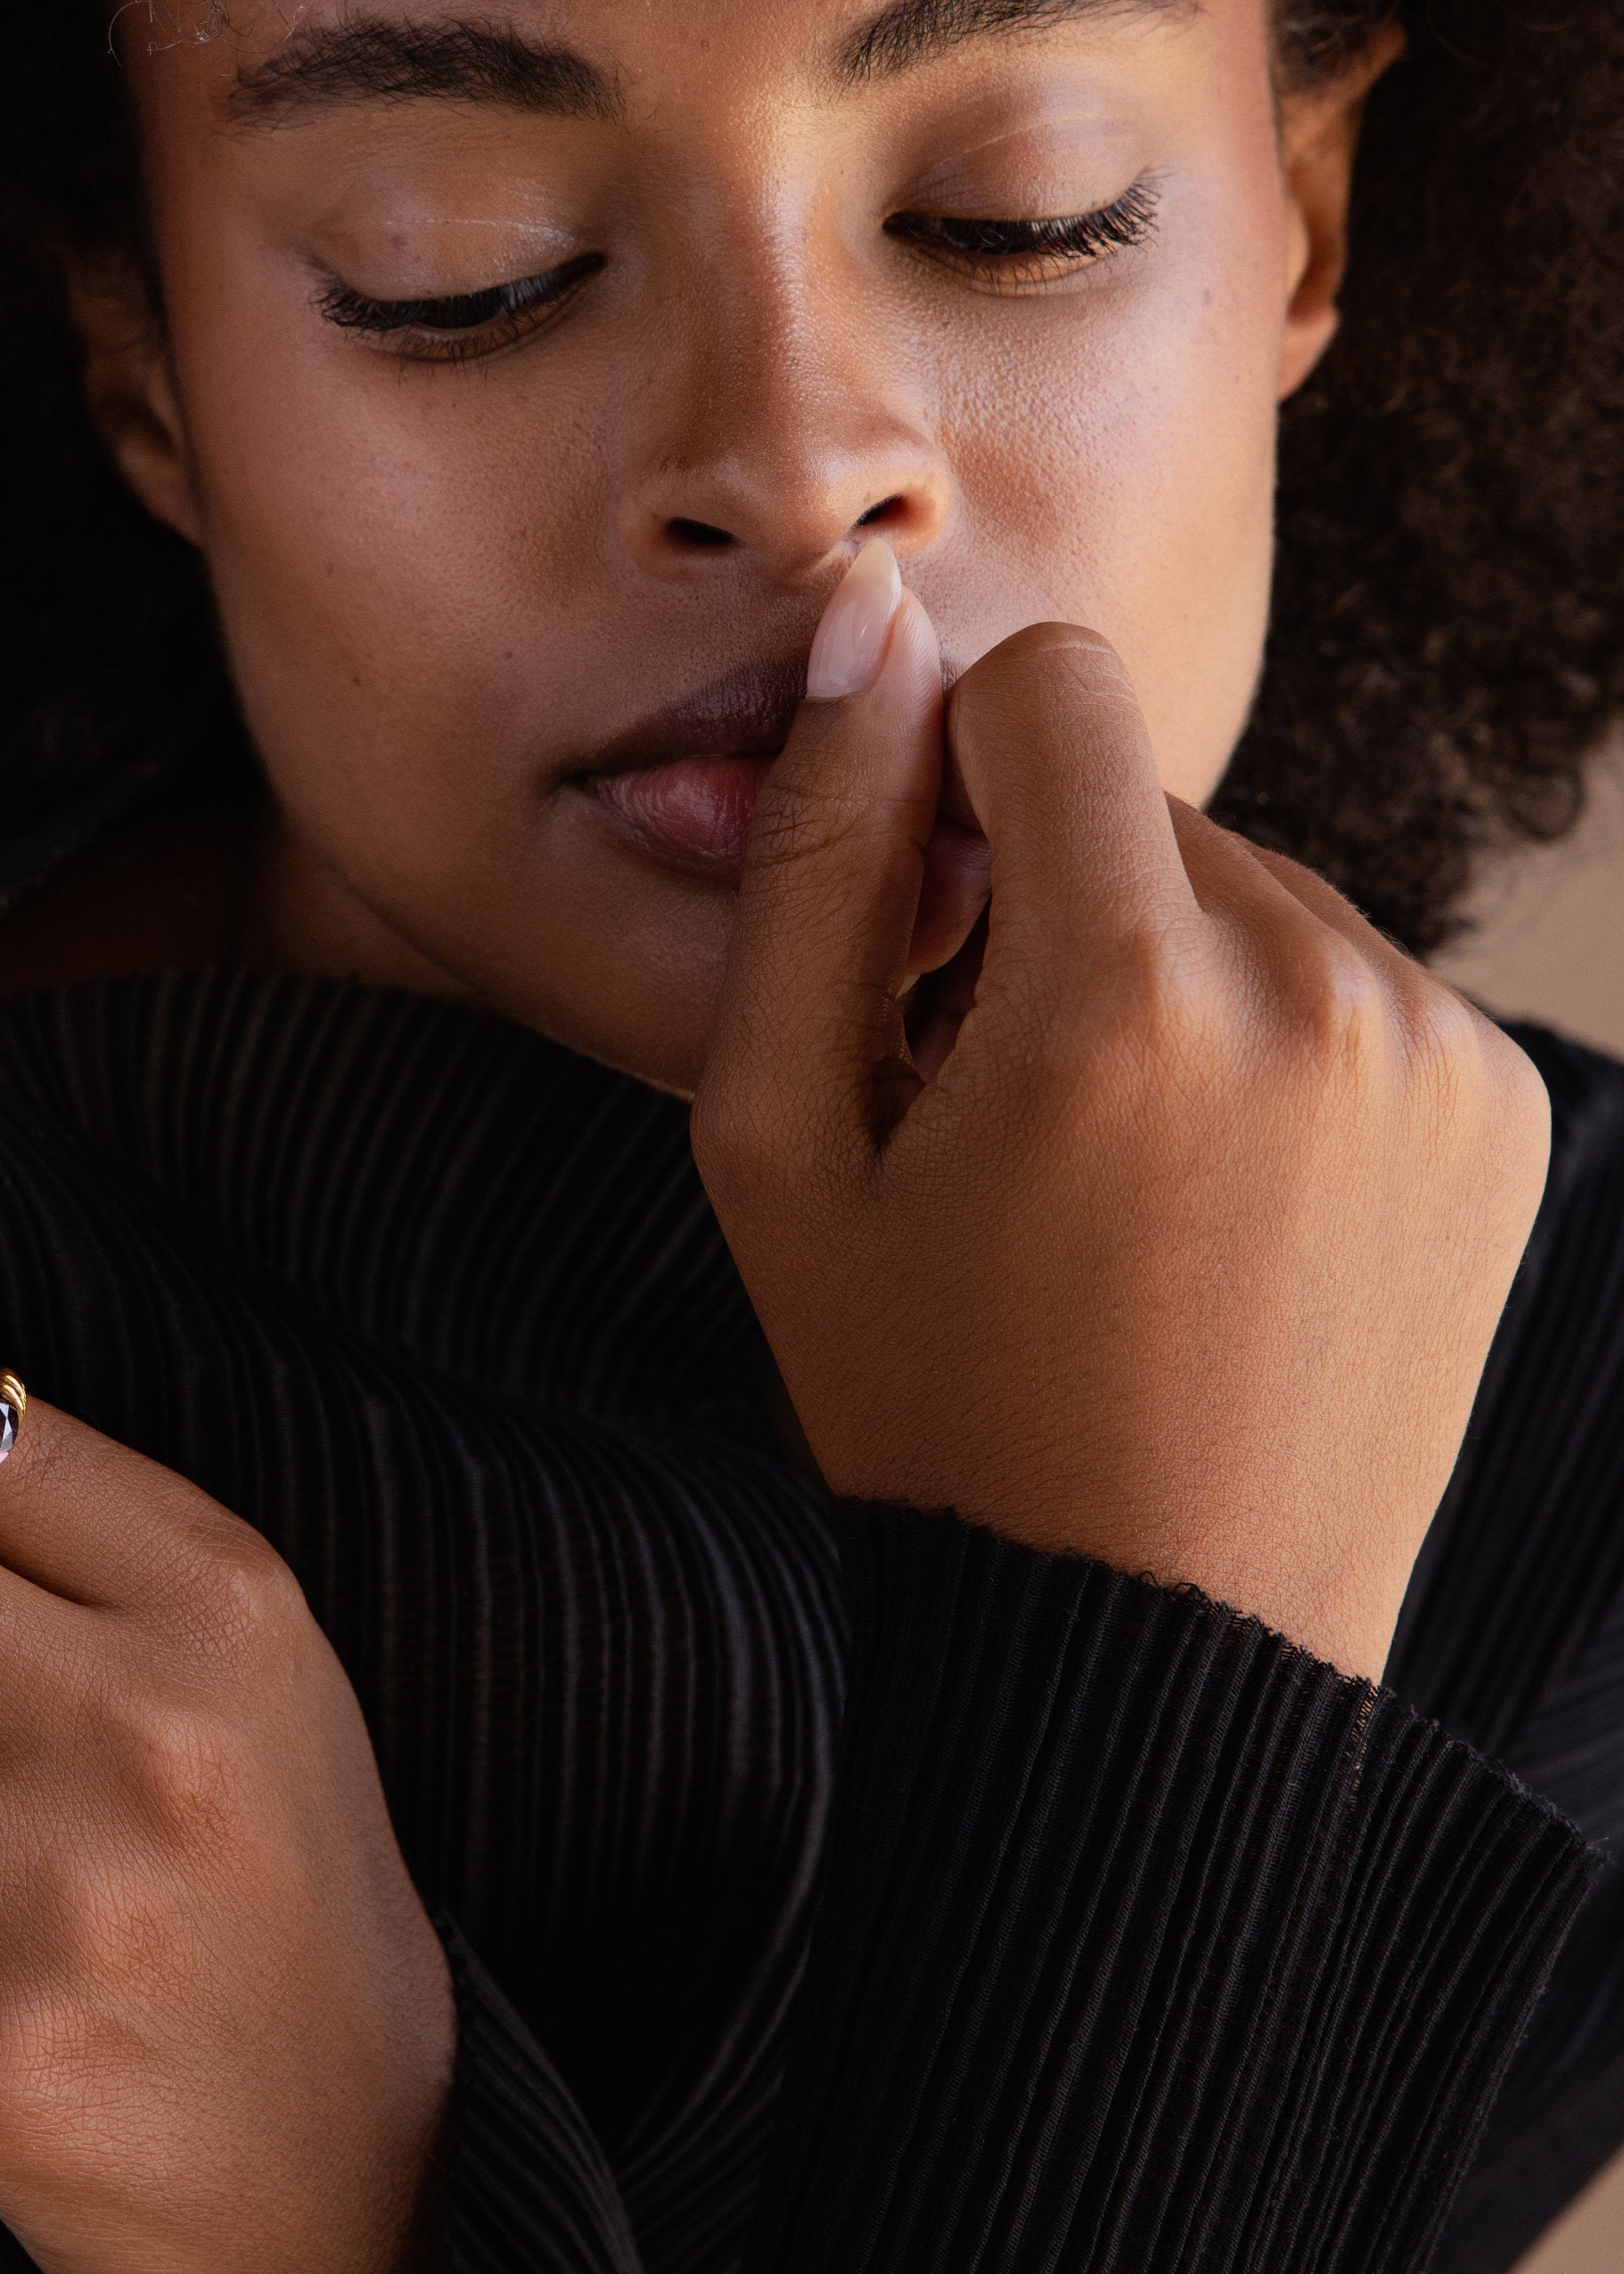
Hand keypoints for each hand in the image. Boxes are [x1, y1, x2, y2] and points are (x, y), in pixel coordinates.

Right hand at [694, 543, 1550, 1680]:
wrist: (1148, 1639)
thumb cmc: (930, 1405)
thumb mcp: (781, 1149)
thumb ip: (813, 865)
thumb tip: (868, 626)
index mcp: (1123, 996)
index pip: (1047, 686)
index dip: (951, 790)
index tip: (925, 946)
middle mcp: (1319, 987)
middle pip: (1146, 799)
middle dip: (1049, 910)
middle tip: (1000, 1120)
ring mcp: (1434, 1051)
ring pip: (1249, 888)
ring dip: (1159, 981)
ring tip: (1108, 1186)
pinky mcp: (1499, 1111)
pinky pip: (1346, 980)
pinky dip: (1264, 1051)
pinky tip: (1211, 1211)